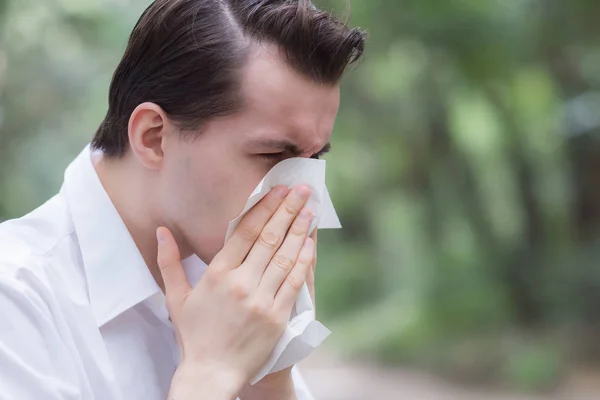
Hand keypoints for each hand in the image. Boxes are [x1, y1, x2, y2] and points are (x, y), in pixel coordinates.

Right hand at [158, 185, 315, 399]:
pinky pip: (294, 282)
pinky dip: (303, 261)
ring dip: (299, 230)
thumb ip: (169, 261)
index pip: (245, 232)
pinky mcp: (277, 316)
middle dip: (287, 210)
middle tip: (301, 190)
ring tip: (309, 210)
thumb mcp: (176, 297)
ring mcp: (261, 299)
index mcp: (217, 274)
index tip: (278, 190)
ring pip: (284, 256)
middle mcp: (240, 282)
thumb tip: (163, 230)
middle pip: (269, 238)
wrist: (212, 373)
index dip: (264, 207)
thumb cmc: (194, 335)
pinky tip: (310, 243)